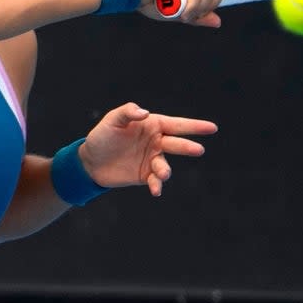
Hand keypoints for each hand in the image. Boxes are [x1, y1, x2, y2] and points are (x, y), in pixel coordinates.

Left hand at [80, 103, 216, 196]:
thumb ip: (128, 112)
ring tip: (163, 174)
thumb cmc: (102, 136)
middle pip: (176, 144)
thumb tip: (145, 113)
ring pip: (165, 165)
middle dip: (188, 147)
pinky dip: (157, 185)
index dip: (195, 126)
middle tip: (198, 150)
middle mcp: (156, 142)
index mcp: (152, 125)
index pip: (177, 125)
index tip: (212, 128)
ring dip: (166, 170)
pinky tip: (155, 190)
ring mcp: (152, 159)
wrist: (90, 161)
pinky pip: (155, 181)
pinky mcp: (145, 175)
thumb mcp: (112, 120)